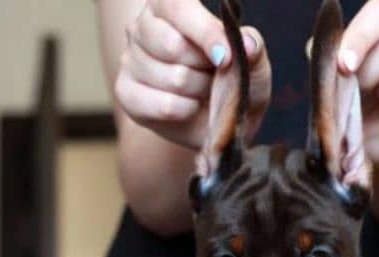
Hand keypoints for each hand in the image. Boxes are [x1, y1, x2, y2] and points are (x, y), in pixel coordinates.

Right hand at [115, 0, 270, 149]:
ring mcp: (130, 59)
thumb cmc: (233, 82)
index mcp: (170, 6)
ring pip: (173, 78)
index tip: (226, 58)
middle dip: (205, 68)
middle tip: (213, 74)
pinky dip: (186, 111)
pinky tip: (188, 107)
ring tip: (201, 90)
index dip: (205, 33)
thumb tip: (249, 44)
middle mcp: (142, 26)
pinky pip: (164, 105)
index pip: (179, 8)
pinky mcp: (126, 92)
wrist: (219, 123)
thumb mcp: (252, 63)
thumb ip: (253, 46)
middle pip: (173, 45)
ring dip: (199, 92)